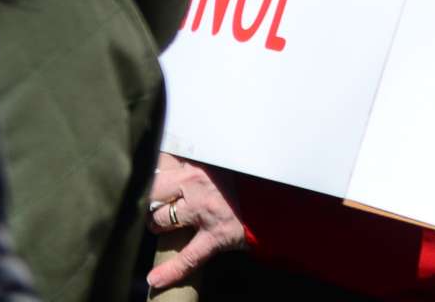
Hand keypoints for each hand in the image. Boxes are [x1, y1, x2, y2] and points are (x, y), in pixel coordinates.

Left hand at [146, 154, 248, 289]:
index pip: (162, 160)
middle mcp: (197, 181)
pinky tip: (155, 279)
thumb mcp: (227, 156)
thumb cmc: (256, 173)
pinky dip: (170, 270)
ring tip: (161, 226)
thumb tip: (181, 155)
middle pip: (153, 190)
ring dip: (156, 224)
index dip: (154, 170)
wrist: (284, 196)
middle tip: (158, 202)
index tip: (153, 173)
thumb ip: (205, 155)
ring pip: (160, 219)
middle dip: (150, 198)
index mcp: (201, 158)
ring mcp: (204, 210)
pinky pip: (187, 256)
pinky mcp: (215, 235)